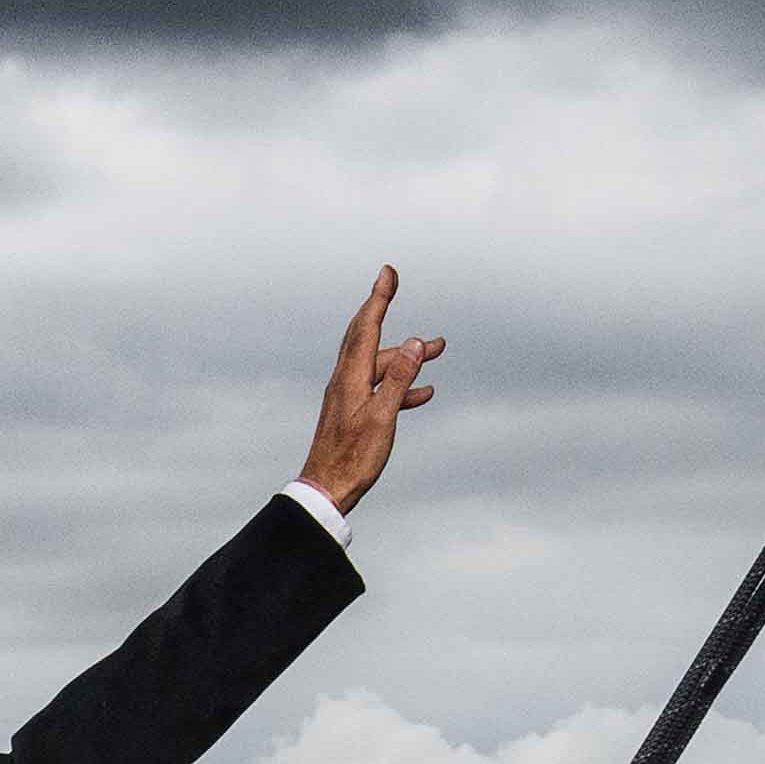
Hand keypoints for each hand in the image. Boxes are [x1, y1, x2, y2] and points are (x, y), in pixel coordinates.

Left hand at [299, 269, 439, 512]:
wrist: (326, 490)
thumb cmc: (352, 459)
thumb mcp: (382, 418)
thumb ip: (400, 379)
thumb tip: (414, 343)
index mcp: (351, 377)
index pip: (366, 326)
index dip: (379, 298)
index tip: (388, 272)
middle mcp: (345, 380)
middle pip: (368, 337)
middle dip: (388, 314)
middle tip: (399, 289)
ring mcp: (348, 396)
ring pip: (380, 364)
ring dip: (407, 356)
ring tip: (438, 351)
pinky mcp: (352, 412)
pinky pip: (380, 388)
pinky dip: (401, 385)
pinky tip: (424, 393)